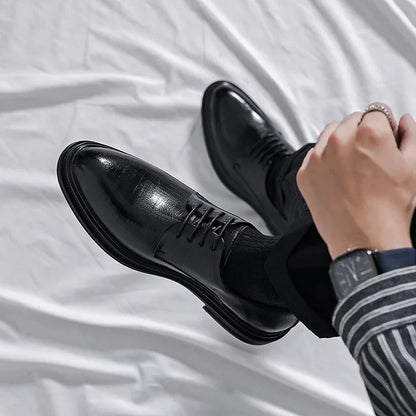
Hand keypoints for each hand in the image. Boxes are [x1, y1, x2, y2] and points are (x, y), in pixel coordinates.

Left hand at [296, 103, 415, 259]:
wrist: (364, 240)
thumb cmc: (389, 209)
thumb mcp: (413, 167)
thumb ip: (410, 136)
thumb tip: (403, 121)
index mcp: (369, 134)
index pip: (375, 112)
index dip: (383, 126)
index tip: (383, 138)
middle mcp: (340, 141)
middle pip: (351, 121)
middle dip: (361, 132)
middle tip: (369, 155)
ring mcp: (318, 157)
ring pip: (330, 134)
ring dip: (341, 142)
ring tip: (352, 165)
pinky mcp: (305, 173)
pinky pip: (314, 154)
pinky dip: (324, 159)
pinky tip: (337, 176)